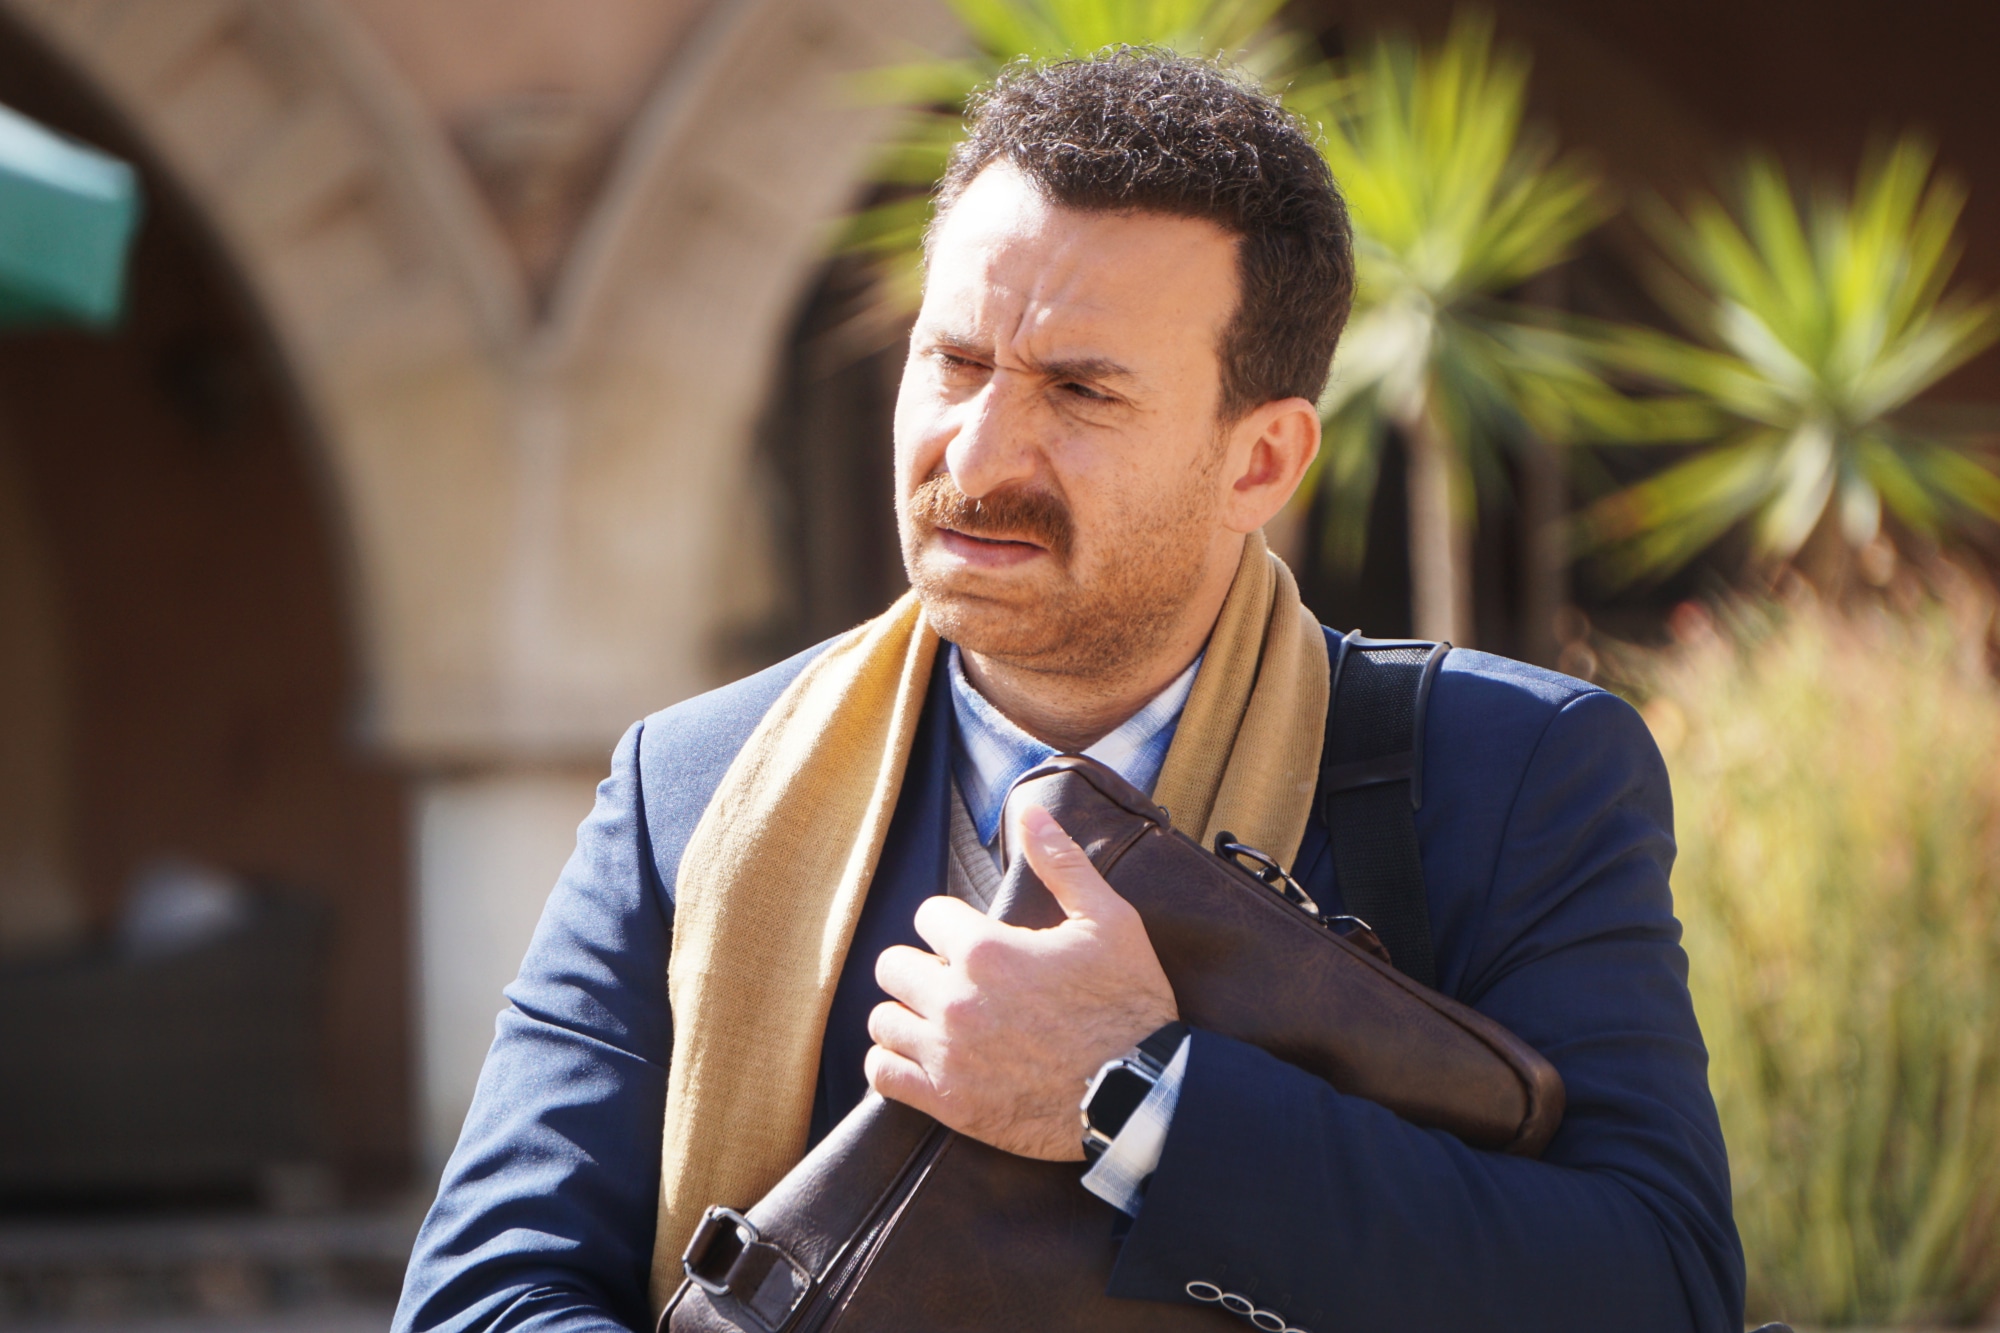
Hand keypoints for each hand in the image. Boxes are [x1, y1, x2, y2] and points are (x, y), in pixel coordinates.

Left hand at [864, 804, 1178, 1159]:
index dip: (952, 924)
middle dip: (921, 965)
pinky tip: (921, 1058)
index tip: (976, 941)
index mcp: (987, 950)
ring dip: (906, 1014)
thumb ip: (1061, 863)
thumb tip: (1029, 811)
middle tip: (954, 979)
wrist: (1144, 1094)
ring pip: (882, 1020)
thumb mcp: (1109, 921)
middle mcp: (956, 1000)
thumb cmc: (1131, 1004)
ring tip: (938, 1019)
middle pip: (892, 965)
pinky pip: (883, 1074)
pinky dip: (894, 1064)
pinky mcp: (949, 1103)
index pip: (927, 916)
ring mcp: (948, 1055)